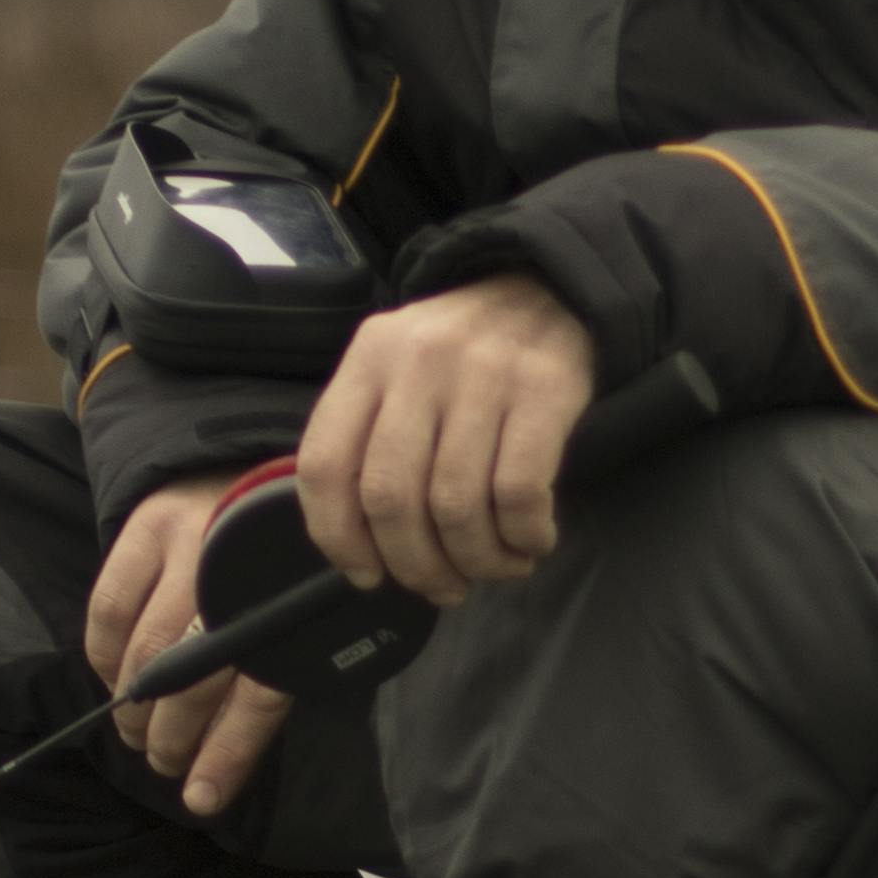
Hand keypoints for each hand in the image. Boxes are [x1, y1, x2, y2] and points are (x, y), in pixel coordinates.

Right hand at [86, 478, 292, 827]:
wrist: (250, 462)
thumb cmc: (278, 557)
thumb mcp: (296, 608)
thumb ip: (272, 667)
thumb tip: (223, 762)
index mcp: (296, 602)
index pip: (259, 694)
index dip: (226, 754)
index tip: (201, 798)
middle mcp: (244, 573)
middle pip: (196, 677)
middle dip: (171, 735)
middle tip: (161, 760)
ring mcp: (193, 544)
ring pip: (147, 650)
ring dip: (133, 707)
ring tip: (134, 733)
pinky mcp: (148, 524)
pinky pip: (110, 609)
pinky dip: (104, 656)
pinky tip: (111, 680)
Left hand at [296, 275, 599, 605]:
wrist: (553, 290)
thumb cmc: (465, 355)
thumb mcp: (399, 370)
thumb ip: (369, 438)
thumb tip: (359, 551)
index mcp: (369, 358)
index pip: (324, 465)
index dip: (338, 537)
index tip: (366, 575)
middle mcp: (419, 361)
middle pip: (391, 497)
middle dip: (414, 564)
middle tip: (441, 587)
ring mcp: (483, 373)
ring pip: (456, 505)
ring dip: (475, 560)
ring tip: (490, 569)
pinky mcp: (544, 390)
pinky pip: (520, 493)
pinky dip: (523, 536)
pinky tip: (530, 541)